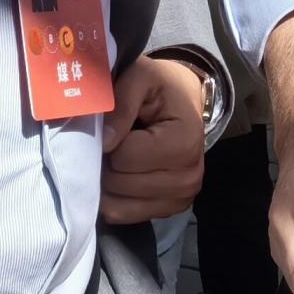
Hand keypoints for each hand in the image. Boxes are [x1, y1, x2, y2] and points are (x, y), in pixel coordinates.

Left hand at [100, 55, 206, 223]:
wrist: (185, 101)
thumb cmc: (161, 87)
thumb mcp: (140, 77)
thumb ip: (122, 104)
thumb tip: (104, 143)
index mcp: (185, 142)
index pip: (125, 158)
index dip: (110, 140)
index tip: (116, 125)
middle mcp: (189, 177)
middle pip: (121, 185)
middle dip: (106, 163)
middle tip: (112, 142)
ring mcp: (181, 199)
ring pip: (119, 206)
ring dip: (107, 183)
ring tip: (117, 157)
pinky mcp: (169, 210)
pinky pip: (125, 216)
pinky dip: (115, 198)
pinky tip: (122, 175)